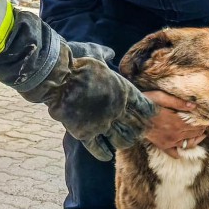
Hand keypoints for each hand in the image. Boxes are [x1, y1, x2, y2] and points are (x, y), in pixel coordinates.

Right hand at [23, 43, 155, 161]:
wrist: (58, 79)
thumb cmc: (78, 64)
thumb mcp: (96, 53)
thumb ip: (105, 55)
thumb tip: (110, 53)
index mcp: (124, 91)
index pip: (144, 106)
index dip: (148, 111)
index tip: (150, 114)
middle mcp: (117, 111)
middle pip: (135, 126)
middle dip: (138, 130)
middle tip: (139, 132)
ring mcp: (102, 124)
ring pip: (121, 141)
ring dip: (124, 142)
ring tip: (124, 143)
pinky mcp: (86, 134)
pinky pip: (98, 149)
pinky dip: (103, 154)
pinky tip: (106, 156)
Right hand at [142, 91, 205, 156]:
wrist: (131, 114)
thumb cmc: (146, 102)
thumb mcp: (162, 97)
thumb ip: (179, 103)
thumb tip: (194, 106)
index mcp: (176, 122)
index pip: (196, 124)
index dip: (203, 122)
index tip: (208, 120)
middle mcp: (175, 134)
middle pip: (193, 134)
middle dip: (202, 130)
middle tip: (206, 126)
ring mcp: (169, 142)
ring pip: (188, 144)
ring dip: (196, 140)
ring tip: (201, 135)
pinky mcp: (162, 146)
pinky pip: (174, 153)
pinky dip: (181, 152)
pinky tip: (184, 147)